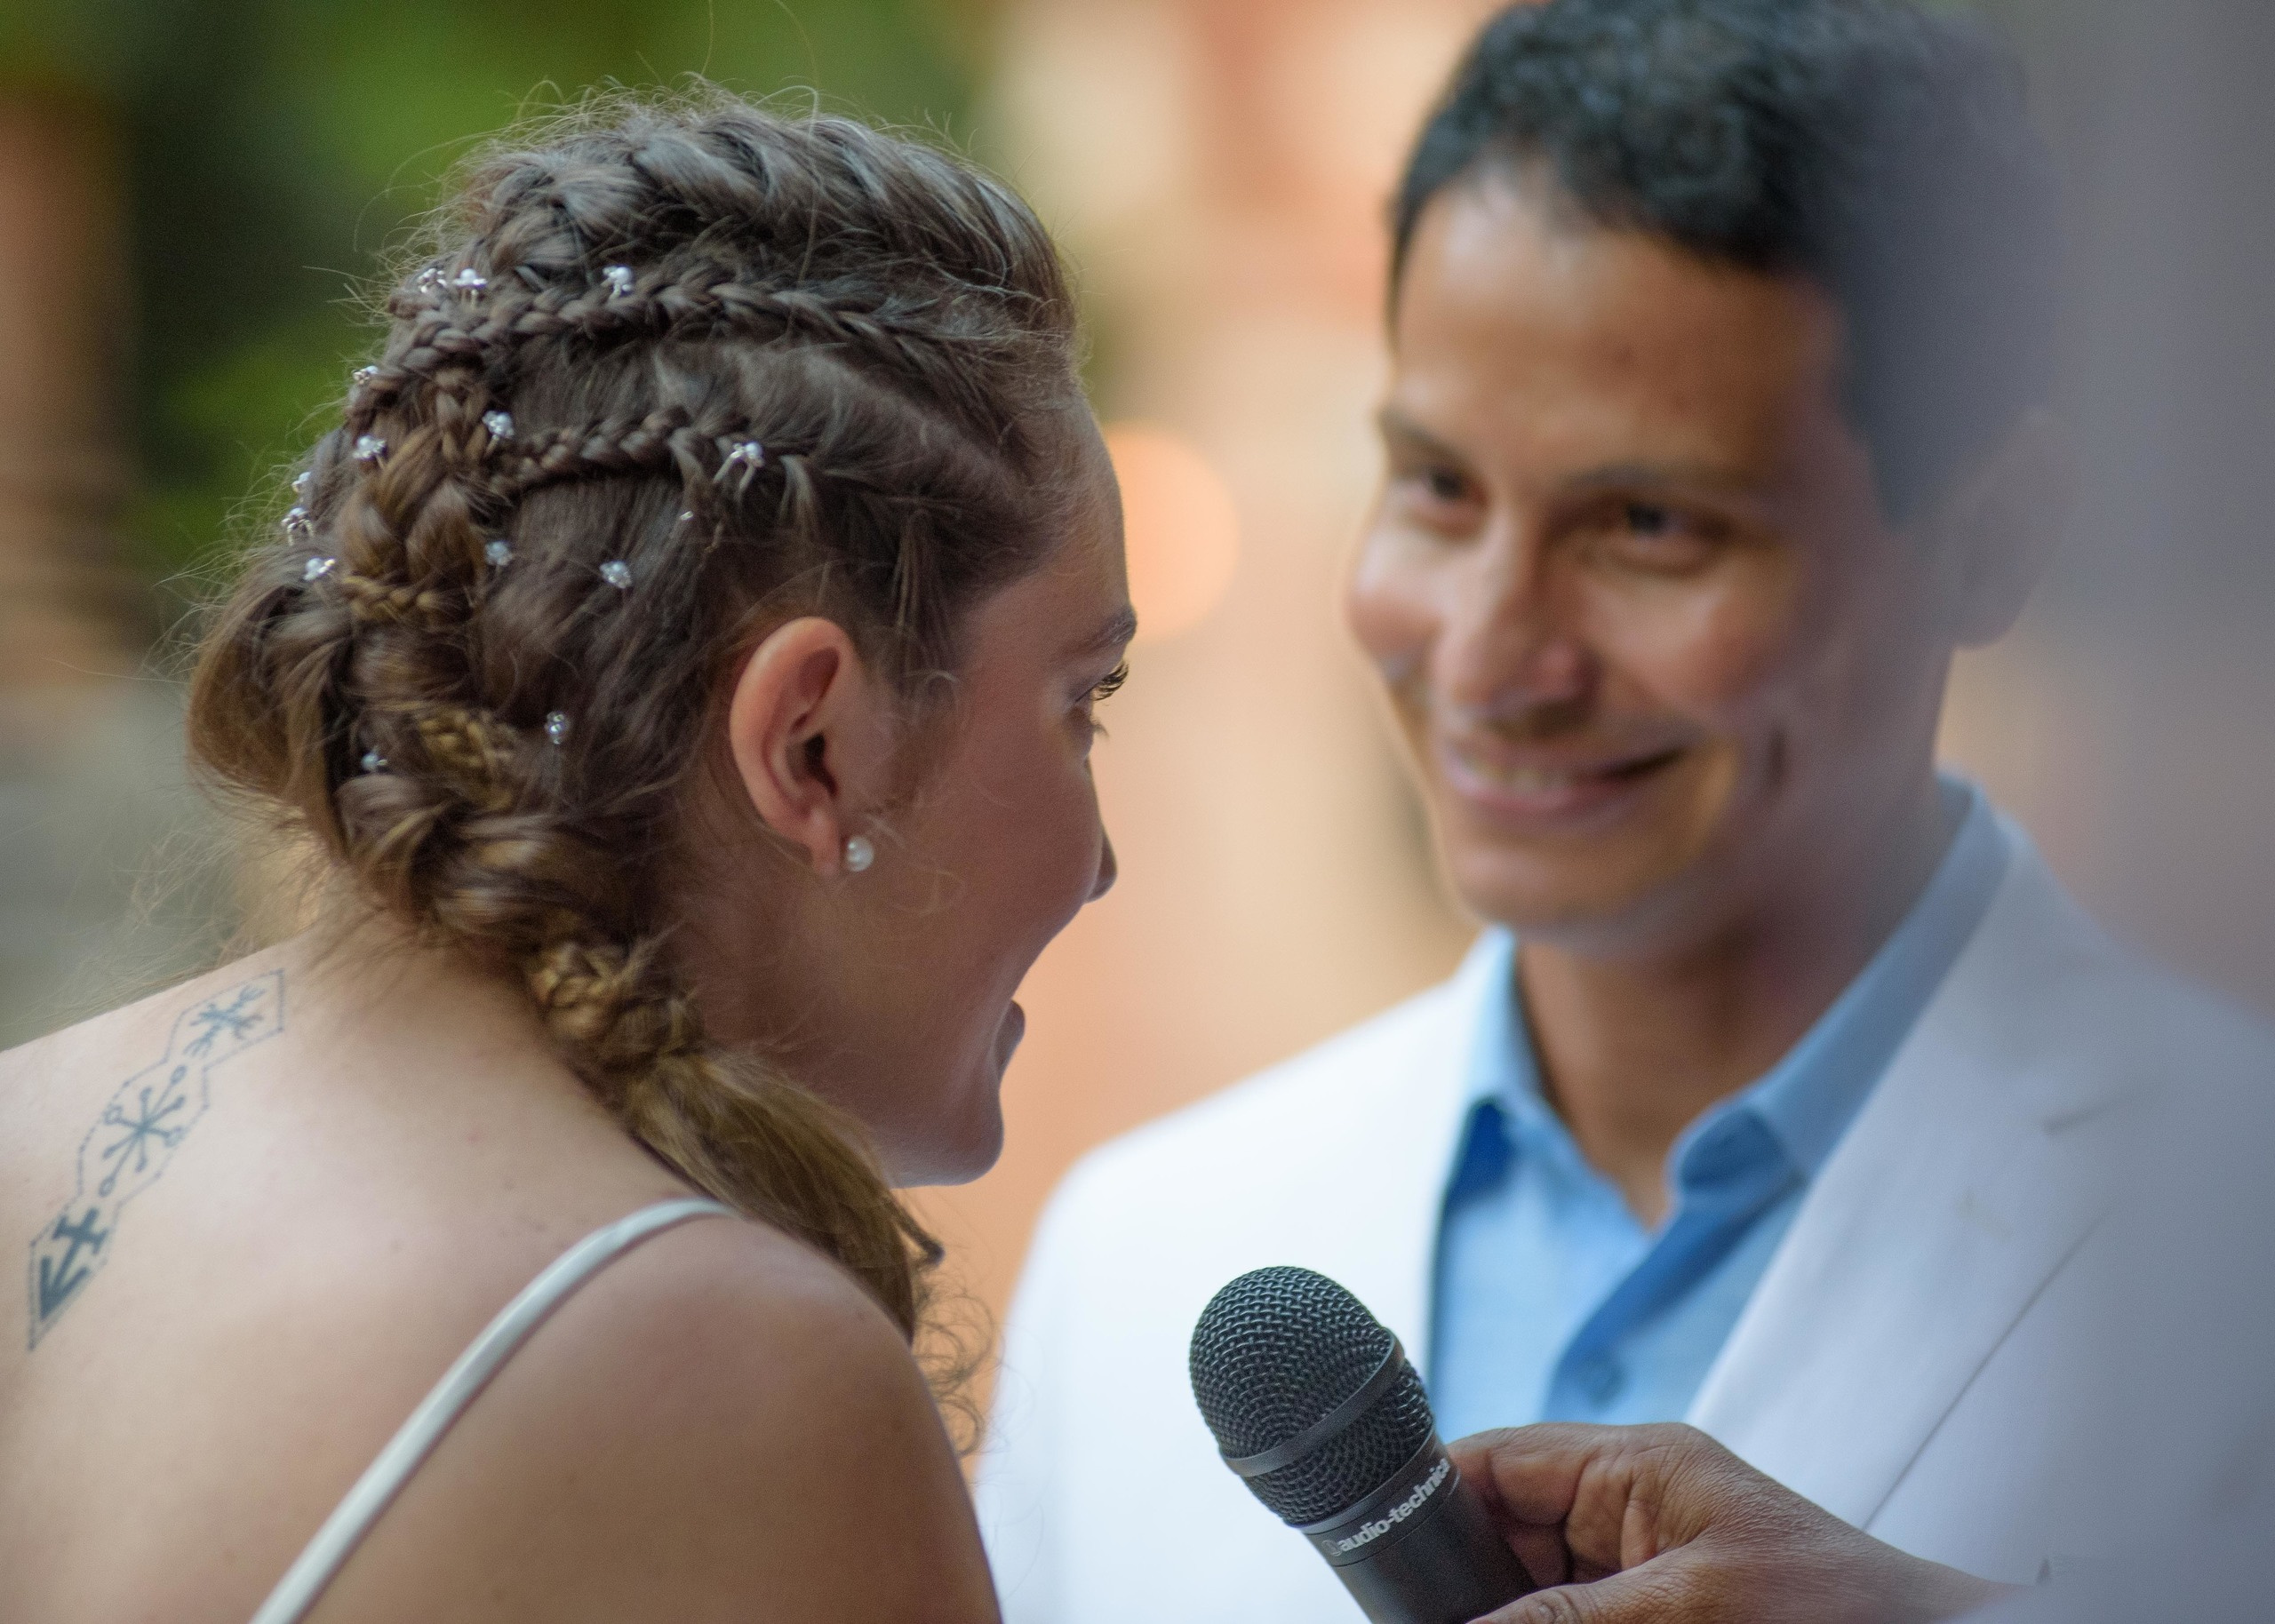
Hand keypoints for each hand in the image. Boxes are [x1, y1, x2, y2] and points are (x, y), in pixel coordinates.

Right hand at [1450, 1423, 2018, 1623]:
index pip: (1495, 1462)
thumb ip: (1561, 1619)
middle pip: (1504, 1538)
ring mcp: (1651, 1568)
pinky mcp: (1670, 1612)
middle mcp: (1634, 1511)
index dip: (1430, 1503)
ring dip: (1512, 1611)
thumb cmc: (1847, 1616)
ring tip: (1473, 1620)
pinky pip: (1582, 1616)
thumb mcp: (1684, 1608)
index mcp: (1635, 1467)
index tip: (1381, 1553)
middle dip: (1472, 1585)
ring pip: (1538, 1593)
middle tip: (1433, 1615)